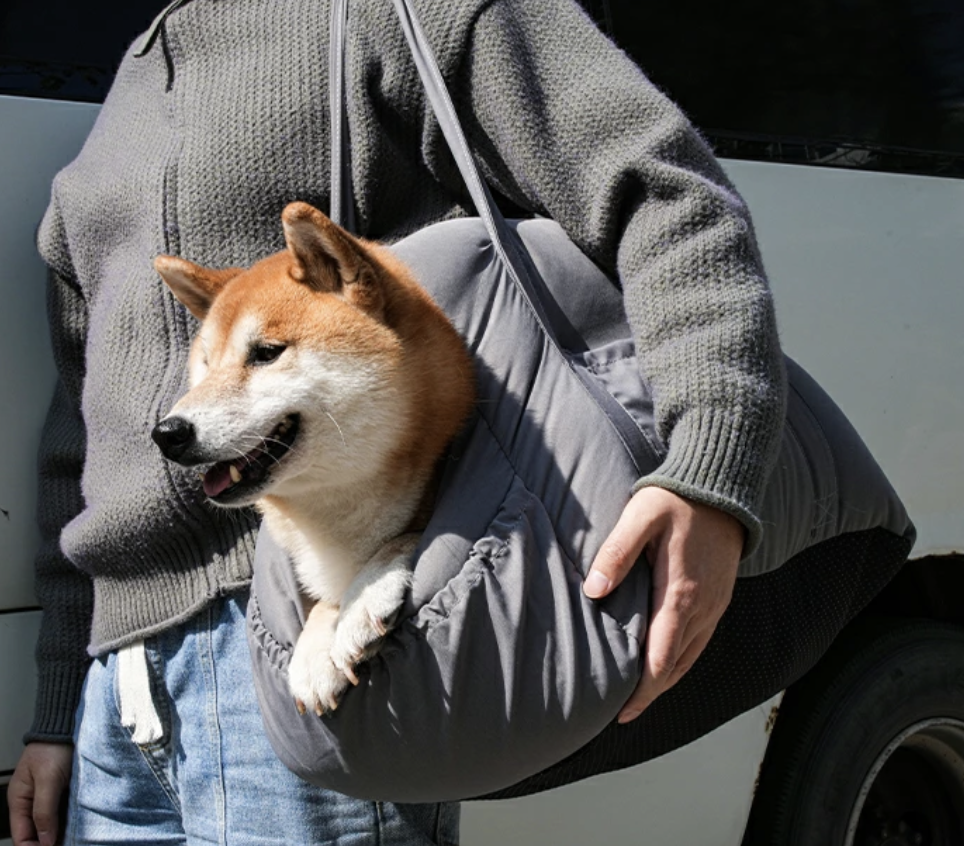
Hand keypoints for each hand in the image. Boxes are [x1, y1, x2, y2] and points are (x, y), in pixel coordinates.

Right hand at [9, 742, 72, 845]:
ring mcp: (47, 796)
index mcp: (19, 800)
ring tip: (77, 838)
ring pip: (52, 824)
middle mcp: (31, 801)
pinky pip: (64, 812)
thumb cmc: (54, 746)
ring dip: (62, 832)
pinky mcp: (63, 791)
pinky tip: (81, 824)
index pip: (22, 836)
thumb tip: (45, 841)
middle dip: (51, 842)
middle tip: (69, 843)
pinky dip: (70, 820)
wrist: (68, 726)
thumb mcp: (48, 780)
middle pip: (37, 832)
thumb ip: (44, 811)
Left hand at [584, 486, 743, 722]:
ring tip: (639, 697)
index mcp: (680, 593)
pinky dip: (681, 660)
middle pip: (675, 665)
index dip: (642, 689)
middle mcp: (702, 607)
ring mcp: (714, 605)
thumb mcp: (640, 517)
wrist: (722, 487)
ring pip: (689, 657)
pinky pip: (700, 641)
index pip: (660, 657)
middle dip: (650, 692)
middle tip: (622, 713)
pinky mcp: (719, 598)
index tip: (622, 711)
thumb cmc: (676, 500)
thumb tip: (593, 590)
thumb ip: (616, 553)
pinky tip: (665, 663)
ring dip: (665, 679)